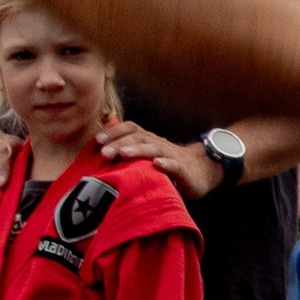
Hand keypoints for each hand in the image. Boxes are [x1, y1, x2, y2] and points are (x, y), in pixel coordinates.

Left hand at [96, 120, 216, 198]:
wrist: (202, 169)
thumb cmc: (167, 163)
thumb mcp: (147, 156)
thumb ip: (127, 152)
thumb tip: (100, 153)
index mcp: (147, 139)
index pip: (130, 129)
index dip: (114, 132)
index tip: (97, 141)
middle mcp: (157, 144)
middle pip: (138, 138)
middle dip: (120, 143)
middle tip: (104, 153)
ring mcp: (171, 156)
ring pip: (153, 149)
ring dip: (138, 150)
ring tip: (124, 154)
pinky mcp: (183, 170)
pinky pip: (174, 165)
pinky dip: (166, 164)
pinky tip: (157, 165)